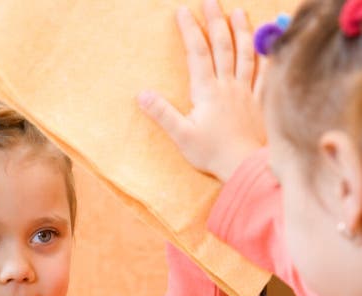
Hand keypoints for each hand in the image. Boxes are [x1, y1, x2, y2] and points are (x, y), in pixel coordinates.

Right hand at [138, 0, 265, 181]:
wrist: (244, 166)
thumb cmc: (212, 153)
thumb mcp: (181, 136)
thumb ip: (163, 113)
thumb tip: (142, 94)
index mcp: (207, 91)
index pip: (197, 52)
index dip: (190, 30)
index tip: (183, 11)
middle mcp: (228, 85)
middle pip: (222, 46)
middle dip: (215, 21)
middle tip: (210, 1)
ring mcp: (246, 92)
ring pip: (244, 54)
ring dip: (241, 31)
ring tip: (238, 12)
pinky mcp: (260, 102)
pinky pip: (265, 73)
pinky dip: (266, 56)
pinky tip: (267, 45)